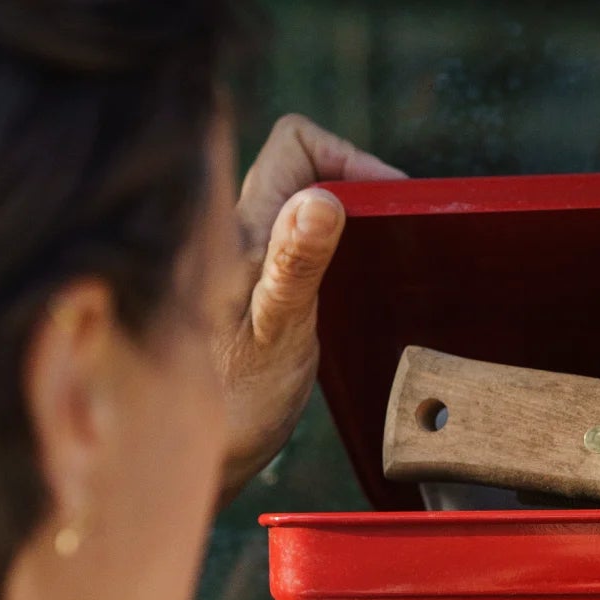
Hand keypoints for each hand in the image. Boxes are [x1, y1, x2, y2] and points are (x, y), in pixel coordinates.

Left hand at [215, 114, 405, 498]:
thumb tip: (323, 199)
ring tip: (382, 257)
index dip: (348, 155)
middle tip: (395, 231)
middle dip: (357, 185)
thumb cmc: (236, 401)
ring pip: (305, 204)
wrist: (204, 457)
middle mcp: (242, 232)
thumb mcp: (279, 331)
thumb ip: (295, 264)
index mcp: (244, 227)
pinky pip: (304, 243)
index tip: (388, 201)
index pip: (297, 142)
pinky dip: (339, 248)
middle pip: (305, 166)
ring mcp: (250, 260)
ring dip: (350, 218)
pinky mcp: (262, 290)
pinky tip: (355, 288)